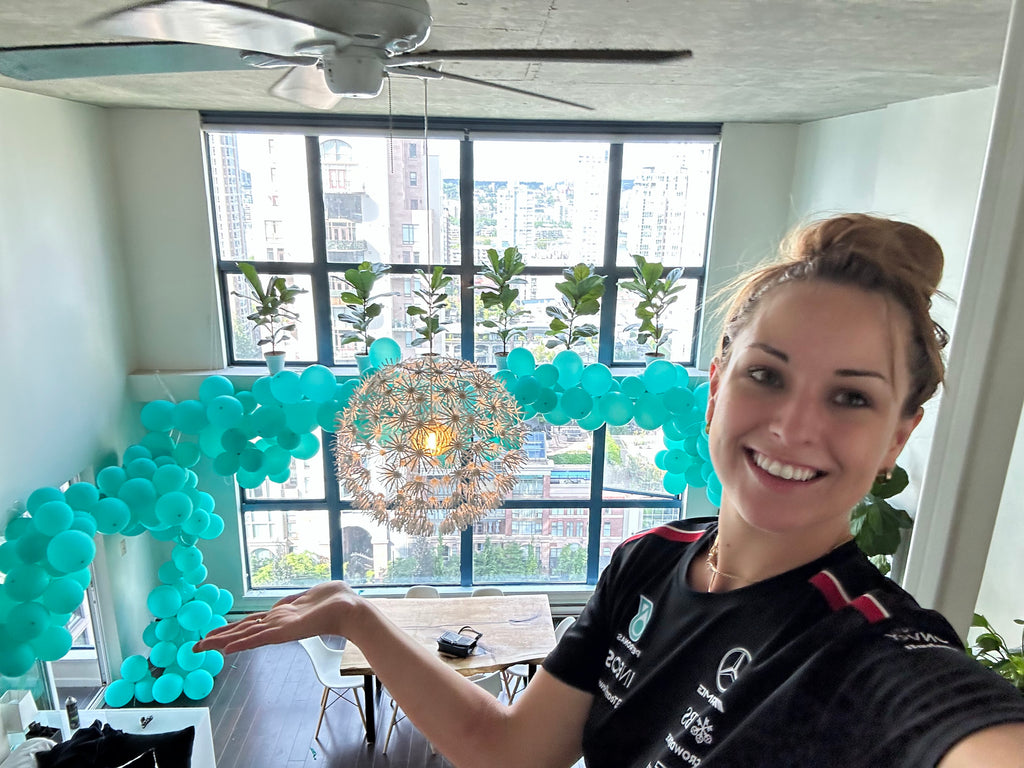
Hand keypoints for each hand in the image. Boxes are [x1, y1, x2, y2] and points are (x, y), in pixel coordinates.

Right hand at [194, 580, 361, 654]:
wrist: (352, 609)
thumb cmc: (336, 600)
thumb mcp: (308, 596)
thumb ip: (292, 601)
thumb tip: (279, 605)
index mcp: (281, 616)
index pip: (250, 624)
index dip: (230, 630)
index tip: (212, 635)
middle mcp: (277, 624)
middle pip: (241, 631)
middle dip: (218, 638)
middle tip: (194, 646)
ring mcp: (281, 627)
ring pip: (246, 634)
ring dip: (223, 641)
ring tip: (201, 646)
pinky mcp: (287, 630)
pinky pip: (261, 637)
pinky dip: (244, 643)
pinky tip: (228, 648)